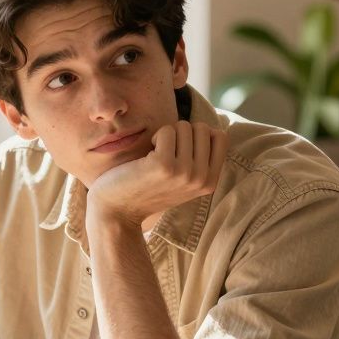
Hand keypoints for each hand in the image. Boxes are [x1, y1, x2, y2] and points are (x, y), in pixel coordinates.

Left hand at [86, 121, 227, 227]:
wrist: (118, 212)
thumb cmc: (148, 188)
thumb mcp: (184, 180)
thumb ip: (200, 160)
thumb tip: (209, 129)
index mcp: (210, 182)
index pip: (220, 137)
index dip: (199, 133)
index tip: (181, 147)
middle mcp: (201, 179)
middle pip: (202, 128)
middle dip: (181, 132)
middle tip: (166, 151)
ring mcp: (185, 172)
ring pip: (184, 127)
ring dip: (166, 134)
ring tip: (155, 154)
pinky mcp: (164, 165)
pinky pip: (166, 131)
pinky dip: (154, 137)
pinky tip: (146, 157)